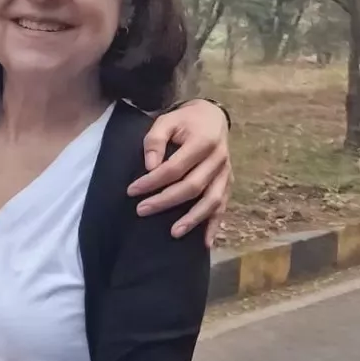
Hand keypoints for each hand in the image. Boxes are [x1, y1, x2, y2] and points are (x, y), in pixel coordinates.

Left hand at [129, 99, 231, 246]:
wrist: (212, 117)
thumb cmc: (185, 121)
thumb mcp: (166, 121)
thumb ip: (155, 140)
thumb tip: (149, 166)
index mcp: (203, 141)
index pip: (175, 167)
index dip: (152, 181)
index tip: (131, 191)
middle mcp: (218, 159)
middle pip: (192, 186)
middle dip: (165, 201)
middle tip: (141, 210)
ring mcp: (225, 173)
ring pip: (212, 200)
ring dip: (193, 219)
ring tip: (173, 233)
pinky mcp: (228, 183)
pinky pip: (223, 206)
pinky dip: (215, 225)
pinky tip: (205, 243)